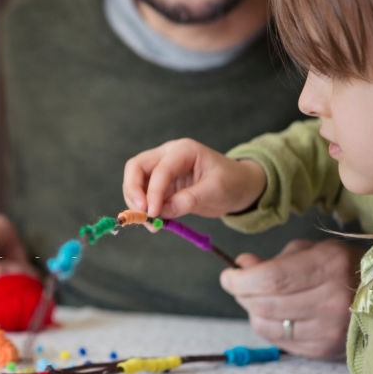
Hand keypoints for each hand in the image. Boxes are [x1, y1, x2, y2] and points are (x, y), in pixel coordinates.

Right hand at [122, 138, 266, 218]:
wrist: (238, 186)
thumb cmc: (231, 182)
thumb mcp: (216, 190)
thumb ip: (191, 199)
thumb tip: (164, 211)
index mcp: (184, 150)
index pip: (159, 169)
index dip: (153, 192)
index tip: (153, 214)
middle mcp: (168, 155)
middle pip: (136, 167)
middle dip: (133, 191)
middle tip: (140, 214)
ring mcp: (162, 168)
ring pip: (135, 180)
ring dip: (136, 202)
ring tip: (149, 223)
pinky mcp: (161, 184)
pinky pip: (143, 194)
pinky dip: (143, 208)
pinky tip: (154, 221)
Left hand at [219, 239, 364, 358]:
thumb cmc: (343, 267)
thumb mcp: (311, 251)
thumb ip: (273, 260)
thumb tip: (241, 265)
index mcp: (330, 266)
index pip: (272, 279)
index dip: (241, 280)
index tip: (228, 276)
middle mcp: (333, 300)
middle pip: (266, 304)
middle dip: (242, 295)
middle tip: (238, 286)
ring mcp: (330, 329)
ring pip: (268, 326)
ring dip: (252, 312)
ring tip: (258, 299)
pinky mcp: (325, 350)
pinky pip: (280, 341)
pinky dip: (269, 327)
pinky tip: (277, 315)